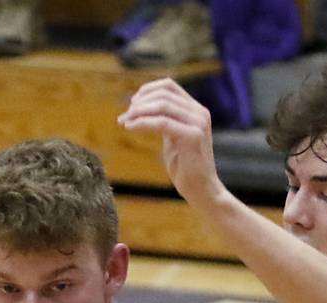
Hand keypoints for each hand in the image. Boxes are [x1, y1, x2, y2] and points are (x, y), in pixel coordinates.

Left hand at [118, 79, 222, 208]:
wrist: (202, 192)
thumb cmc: (185, 169)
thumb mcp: (173, 138)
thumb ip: (165, 121)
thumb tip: (142, 108)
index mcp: (195, 110)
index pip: (168, 86)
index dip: (147, 90)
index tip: (132, 105)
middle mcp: (199, 112)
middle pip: (163, 93)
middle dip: (139, 103)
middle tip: (124, 117)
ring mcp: (198, 123)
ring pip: (162, 105)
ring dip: (138, 112)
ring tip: (124, 122)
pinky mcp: (194, 136)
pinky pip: (162, 123)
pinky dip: (143, 123)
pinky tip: (130, 127)